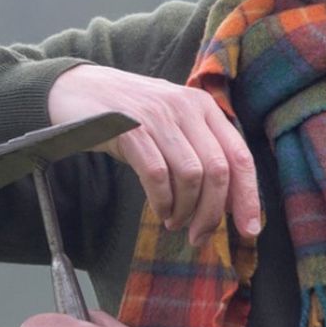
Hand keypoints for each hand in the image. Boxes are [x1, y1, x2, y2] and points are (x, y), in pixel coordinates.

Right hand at [48, 64, 261, 245]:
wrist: (77, 90)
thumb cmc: (128, 116)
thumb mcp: (170, 123)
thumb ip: (198, 150)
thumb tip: (226, 204)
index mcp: (203, 107)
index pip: (240, 156)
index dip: (248, 196)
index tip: (249, 230)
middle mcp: (185, 107)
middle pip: (217, 170)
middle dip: (212, 213)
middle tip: (199, 236)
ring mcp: (158, 117)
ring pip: (191, 176)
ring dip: (185, 210)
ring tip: (175, 222)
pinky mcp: (130, 129)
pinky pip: (157, 175)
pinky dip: (161, 201)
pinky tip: (159, 210)